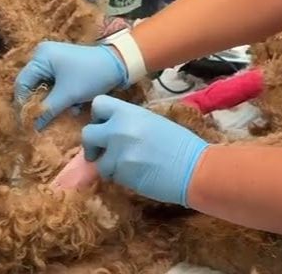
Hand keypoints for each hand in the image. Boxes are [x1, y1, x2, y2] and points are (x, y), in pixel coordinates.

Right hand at [15, 41, 127, 129]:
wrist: (119, 64)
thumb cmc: (90, 76)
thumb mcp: (67, 95)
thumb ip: (46, 111)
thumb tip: (31, 127)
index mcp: (40, 57)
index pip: (22, 84)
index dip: (24, 104)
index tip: (27, 123)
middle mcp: (43, 54)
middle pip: (33, 85)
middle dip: (42, 103)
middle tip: (45, 120)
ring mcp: (54, 59)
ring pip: (45, 87)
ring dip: (54, 102)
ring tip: (68, 110)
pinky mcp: (64, 65)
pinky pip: (55, 84)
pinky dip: (62, 96)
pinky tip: (75, 105)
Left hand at [81, 95, 209, 206]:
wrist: (194, 168)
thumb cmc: (179, 144)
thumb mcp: (153, 122)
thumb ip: (129, 123)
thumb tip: (112, 129)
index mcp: (130, 112)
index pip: (98, 104)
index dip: (98, 117)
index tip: (105, 126)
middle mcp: (120, 129)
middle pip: (87, 133)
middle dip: (93, 145)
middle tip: (104, 151)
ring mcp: (119, 152)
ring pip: (97, 160)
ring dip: (108, 164)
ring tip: (128, 166)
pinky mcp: (121, 173)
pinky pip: (109, 174)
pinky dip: (118, 176)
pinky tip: (135, 174)